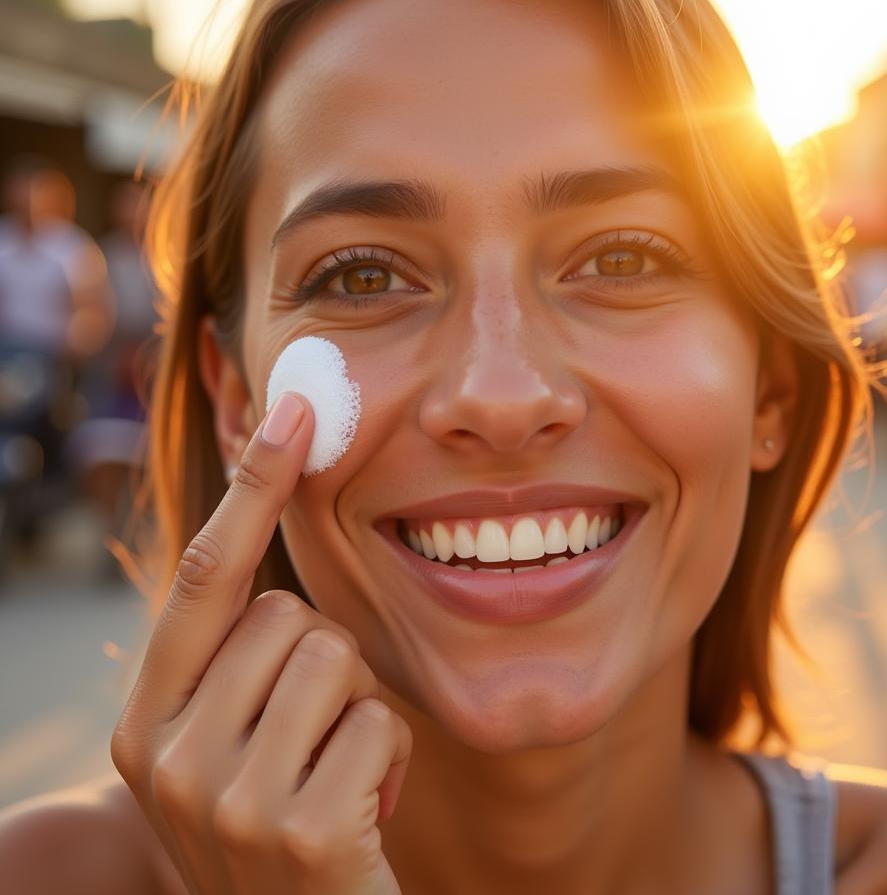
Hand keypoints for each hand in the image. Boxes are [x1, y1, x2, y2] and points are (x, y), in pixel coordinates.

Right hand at [111, 392, 411, 893]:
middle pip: (289, 615)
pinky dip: (389, 760)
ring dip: (358, 710)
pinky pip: (379, 720)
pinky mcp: (297, 830)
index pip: (204, 576)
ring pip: (334, 654)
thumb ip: (239, 651)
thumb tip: (269, 516)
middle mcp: (166, 756)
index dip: (252, 486)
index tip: (295, 407)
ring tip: (337, 775)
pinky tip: (364, 816)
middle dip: (326, 661)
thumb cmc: (284, 820)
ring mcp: (226, 799)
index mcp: (146, 721)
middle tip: (315, 739)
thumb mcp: (236, 739)